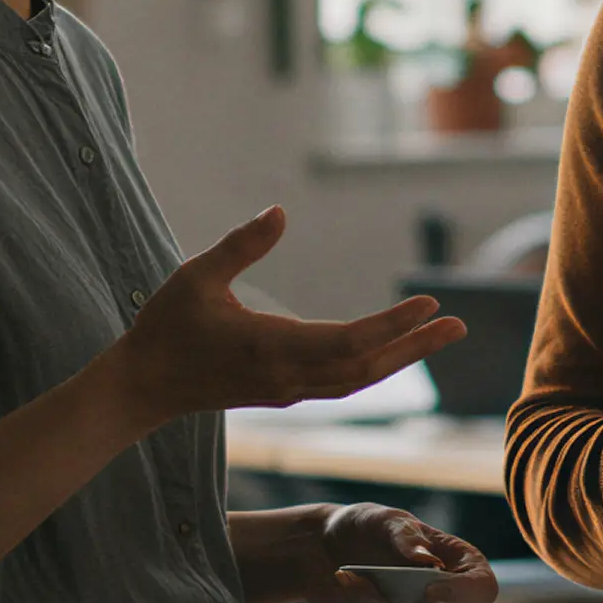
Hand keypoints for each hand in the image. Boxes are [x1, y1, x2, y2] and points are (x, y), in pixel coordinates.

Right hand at [106, 208, 466, 424]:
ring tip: (437, 334)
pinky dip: (373, 365)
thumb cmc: (167, 326)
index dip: (393, 324)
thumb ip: (241, 244)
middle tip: (459, 325)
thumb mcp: (197, 276)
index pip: (349, 341)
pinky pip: (341, 382)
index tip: (429, 303)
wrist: (143, 386)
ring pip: (357, 379)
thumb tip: (281, 211)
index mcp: (271, 348)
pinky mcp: (283, 391)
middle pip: (367, 368)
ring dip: (400, 358)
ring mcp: (287, 389)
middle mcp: (288, 376)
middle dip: (414, 346)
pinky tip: (391, 350)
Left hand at [304, 503, 497, 602]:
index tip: (429, 589)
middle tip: (359, 580)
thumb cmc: (367, 528)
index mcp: (460, 565)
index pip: (483, 590)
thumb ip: (405, 535)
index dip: (463, 595)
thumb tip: (428, 560)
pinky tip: (346, 593)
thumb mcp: (382, 520)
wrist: (327, 549)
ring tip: (347, 580)